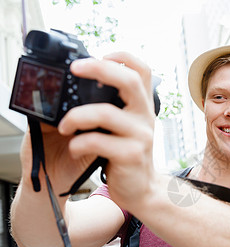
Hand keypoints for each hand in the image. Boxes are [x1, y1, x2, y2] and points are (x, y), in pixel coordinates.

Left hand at [58, 52, 157, 211]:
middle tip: (75, 69)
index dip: (123, 56)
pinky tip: (73, 148)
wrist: (142, 189)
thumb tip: (85, 87)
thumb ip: (116, 108)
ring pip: (104, 113)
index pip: (142, 71)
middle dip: (99, 69)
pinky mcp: (130, 155)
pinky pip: (97, 142)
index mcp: (142, 107)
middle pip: (129, 81)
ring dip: (76, 116)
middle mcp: (145, 117)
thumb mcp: (127, 127)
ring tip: (64, 126)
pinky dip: (78, 143)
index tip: (101, 54)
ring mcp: (140, 136)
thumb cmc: (127, 155)